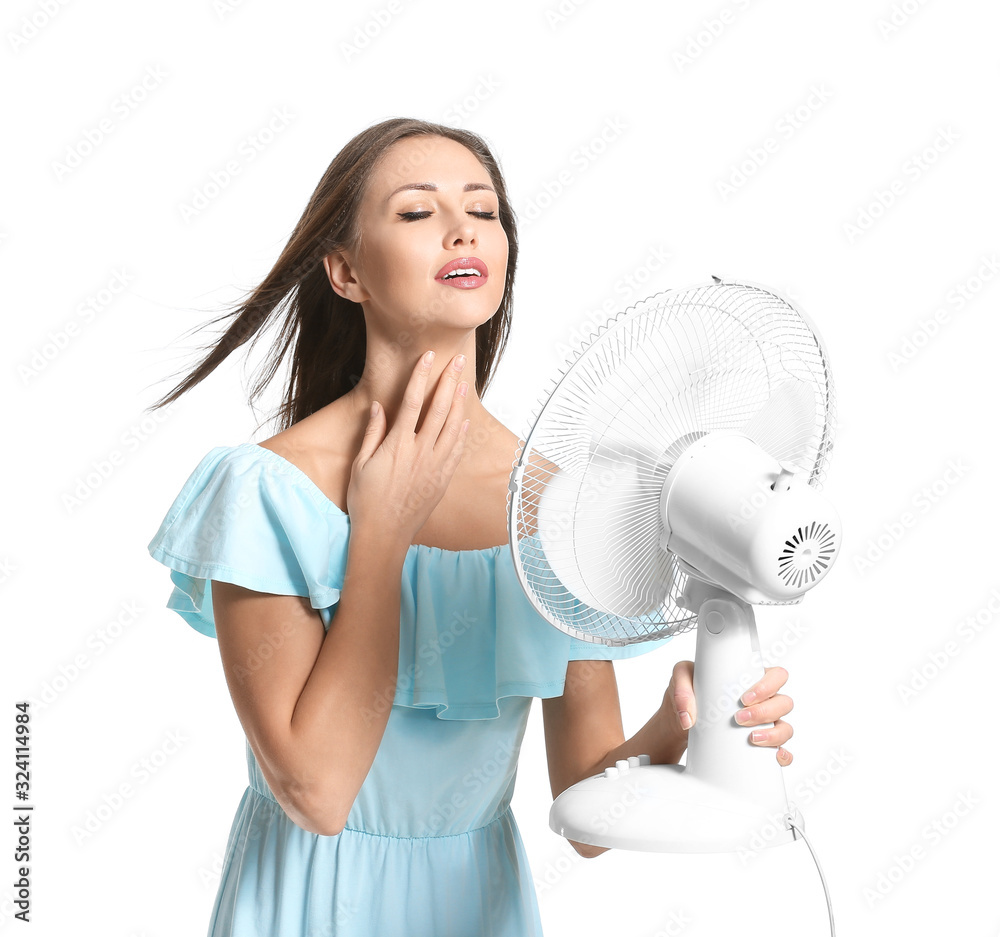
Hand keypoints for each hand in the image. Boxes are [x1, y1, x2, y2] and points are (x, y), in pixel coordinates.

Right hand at [346, 350, 469, 543]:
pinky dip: (461, 432)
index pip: (411, 402)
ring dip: (459, 402)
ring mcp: (435, 466)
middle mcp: (420, 452)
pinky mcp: (442, 479)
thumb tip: (378, 406)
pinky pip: (456, 450)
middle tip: (456, 361)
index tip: (428, 357)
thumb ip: (373, 432)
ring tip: (463, 382)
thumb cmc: (367, 501)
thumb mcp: (360, 464)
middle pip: (439, 409)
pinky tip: (464, 419)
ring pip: (453, 426)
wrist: (384, 535)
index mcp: (397, 446)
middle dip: (448, 381)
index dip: (420, 376)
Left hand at [661, 661, 794, 765]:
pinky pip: (781, 751)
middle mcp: (762, 700)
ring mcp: (764, 723)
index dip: (767, 686)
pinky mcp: (760, 744)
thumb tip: (688, 717)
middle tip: (739, 718)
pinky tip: (773, 756)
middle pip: (783, 703)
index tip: (744, 698)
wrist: (678, 722)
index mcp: (750, 678)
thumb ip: (682, 689)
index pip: (775, 676)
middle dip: (765, 712)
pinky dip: (781, 755)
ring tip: (751, 738)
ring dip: (774, 734)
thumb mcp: (680, 678)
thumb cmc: (687, 692)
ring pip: (785, 727)